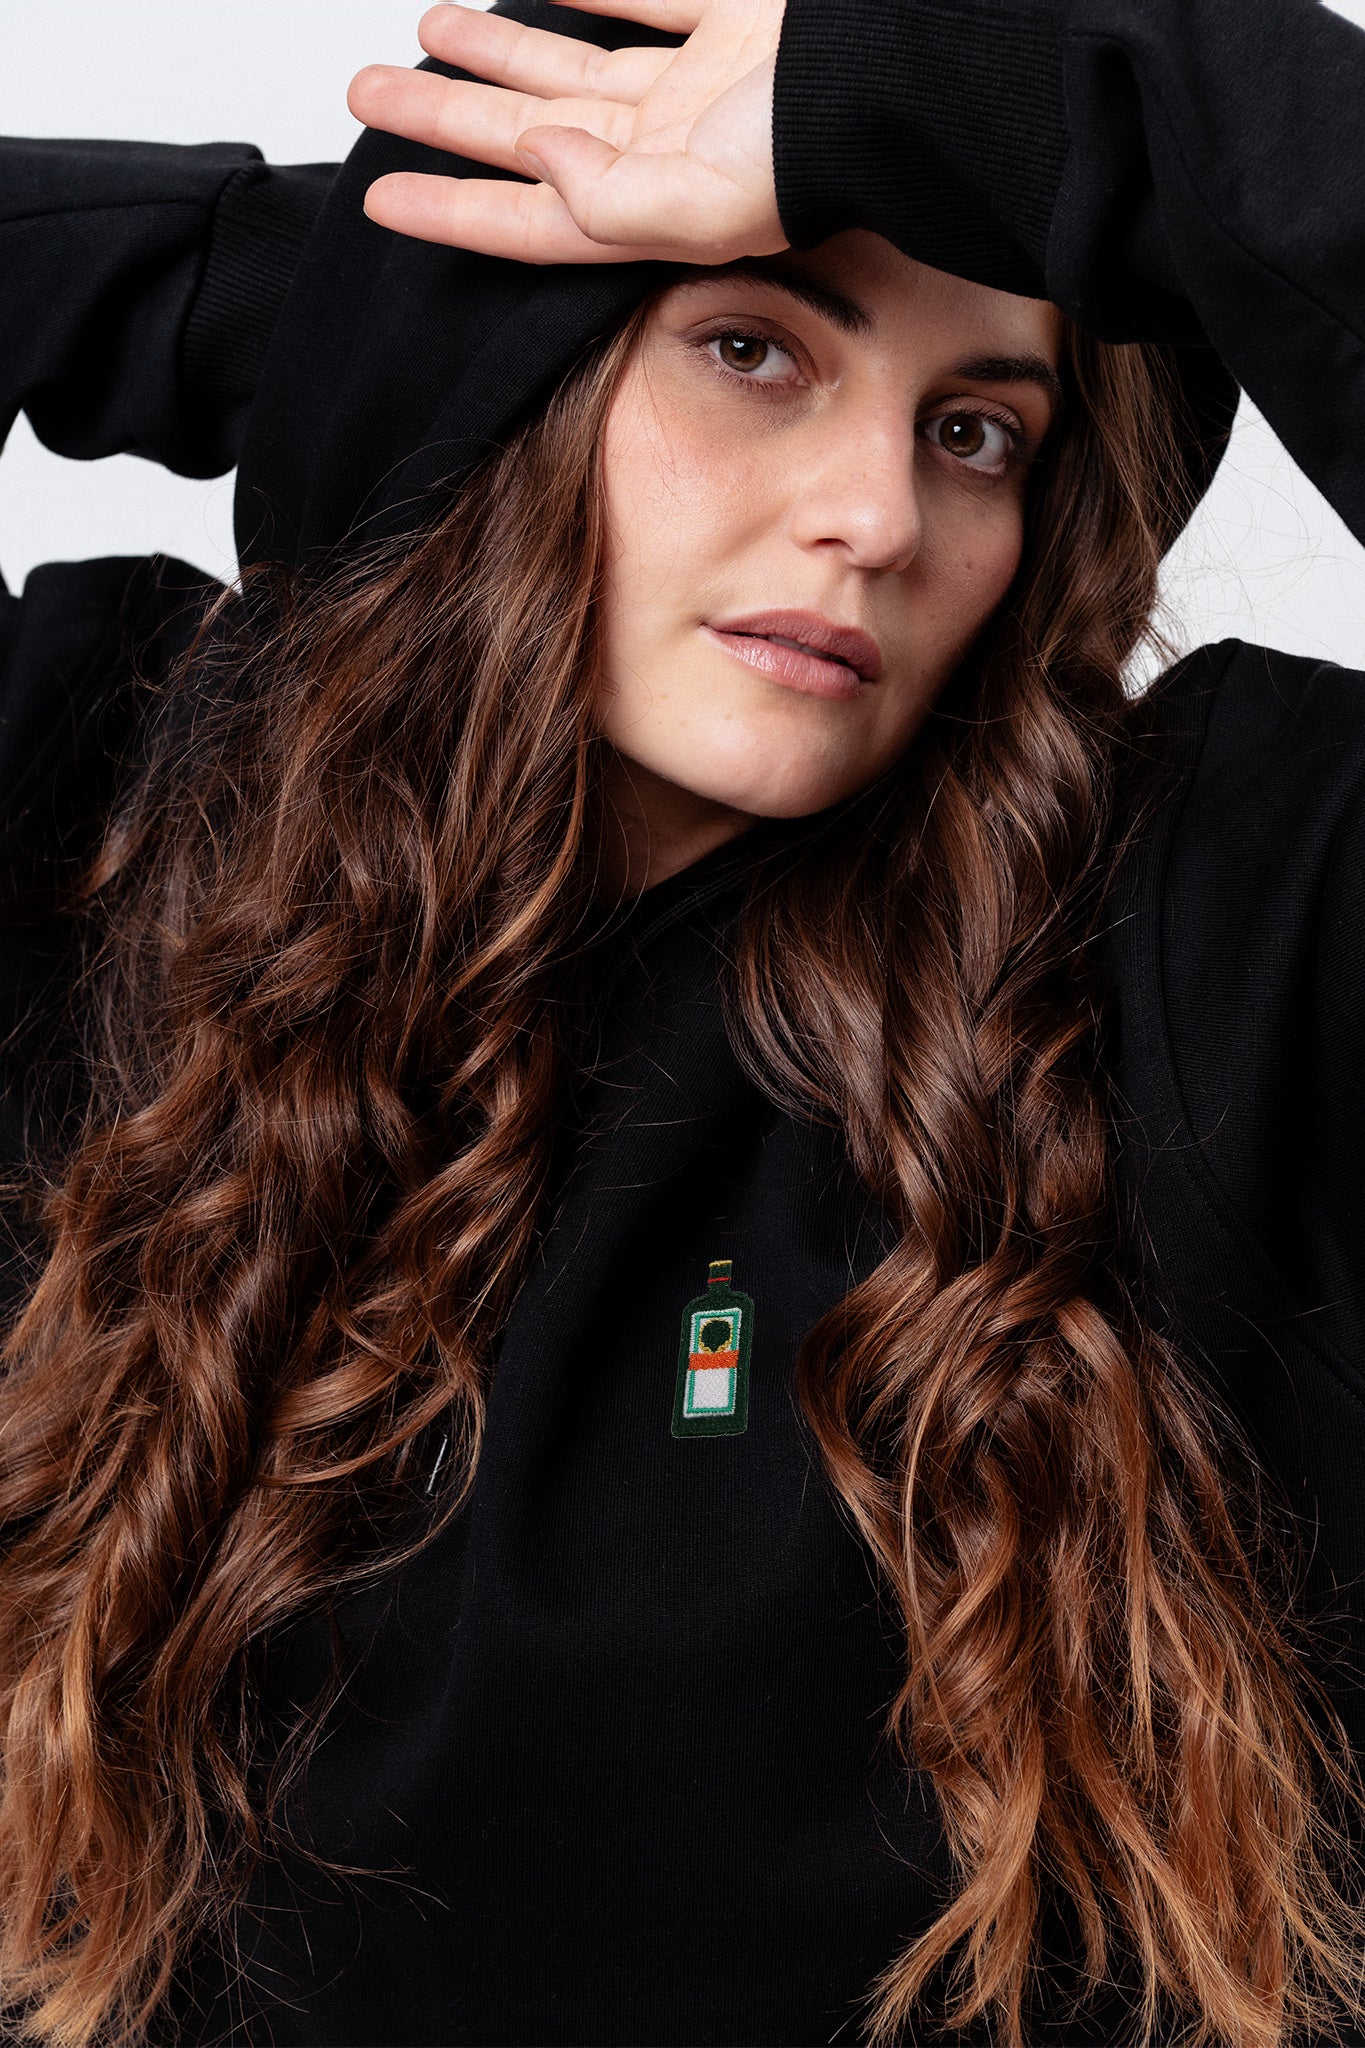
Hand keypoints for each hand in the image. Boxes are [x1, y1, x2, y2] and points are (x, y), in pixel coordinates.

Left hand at [347, 0, 786, 264]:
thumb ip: (611, 203)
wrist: (910, 70)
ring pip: (567, 65)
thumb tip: (539, 162)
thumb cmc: (821, 144)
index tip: (379, 197)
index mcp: (655, 206)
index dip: (451, 210)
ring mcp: (698, 84)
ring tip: (425, 34)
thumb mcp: (706, 201)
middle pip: (528, 136)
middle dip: (443, 119)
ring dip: (496, 53)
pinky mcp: (737, 20)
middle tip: (366, 97)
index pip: (530, 218)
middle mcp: (667, 150)